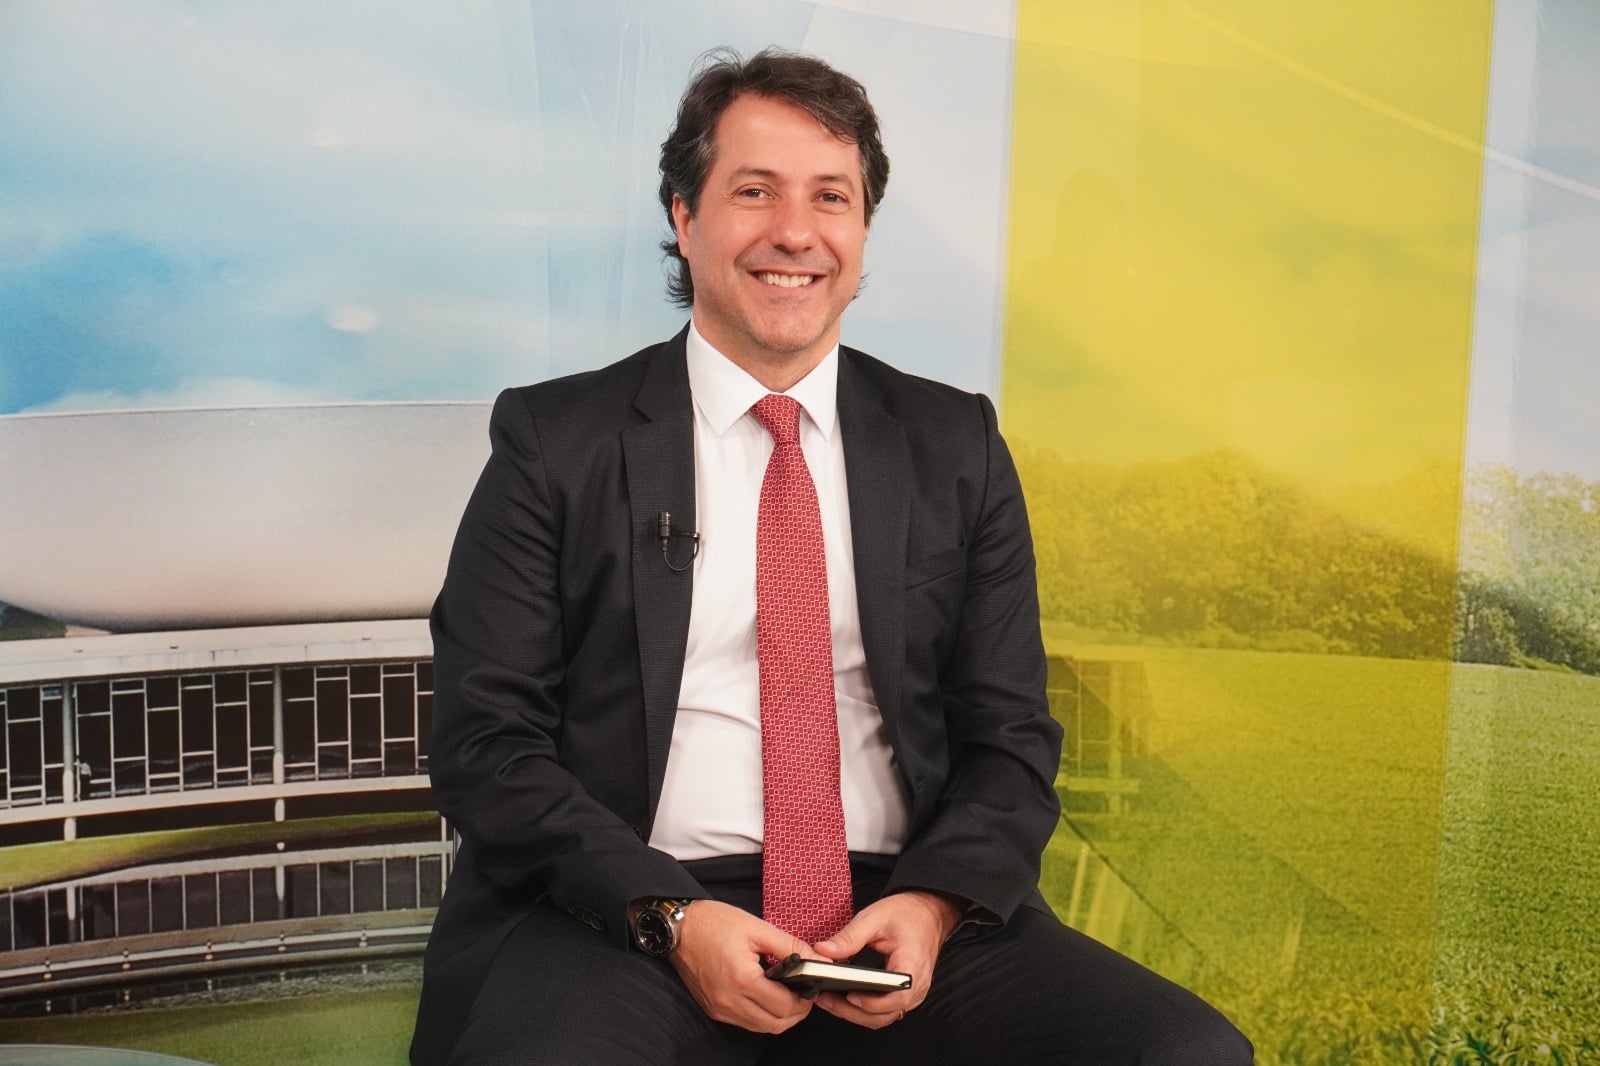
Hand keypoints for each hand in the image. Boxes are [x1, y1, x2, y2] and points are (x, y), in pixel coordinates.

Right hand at [667, 900, 819, 1033]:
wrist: (678, 927)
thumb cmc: (714, 922)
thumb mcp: (757, 927)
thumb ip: (791, 946)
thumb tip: (818, 960)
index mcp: (742, 978)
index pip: (785, 1006)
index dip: (805, 999)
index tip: (811, 987)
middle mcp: (729, 1000)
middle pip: (776, 1024)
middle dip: (796, 1012)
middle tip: (803, 993)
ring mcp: (719, 1008)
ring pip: (761, 1027)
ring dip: (779, 1016)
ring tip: (786, 994)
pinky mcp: (713, 1009)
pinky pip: (745, 1022)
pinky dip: (761, 1015)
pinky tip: (766, 996)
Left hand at [810, 890, 963, 1028]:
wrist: (928, 912)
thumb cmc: (907, 913)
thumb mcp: (875, 917)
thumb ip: (849, 936)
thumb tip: (823, 951)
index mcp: (912, 964)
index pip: (897, 997)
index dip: (871, 1002)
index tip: (848, 996)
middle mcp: (917, 984)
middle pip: (886, 1013)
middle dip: (853, 1012)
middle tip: (826, 999)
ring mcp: (913, 992)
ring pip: (884, 1017)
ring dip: (856, 1014)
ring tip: (830, 1001)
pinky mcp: (907, 994)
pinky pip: (886, 1011)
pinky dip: (865, 1010)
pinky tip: (846, 1001)